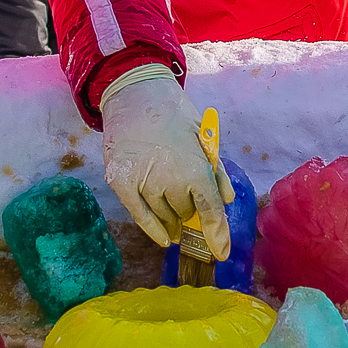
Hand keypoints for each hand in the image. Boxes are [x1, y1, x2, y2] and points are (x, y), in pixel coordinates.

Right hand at [98, 70, 232, 254]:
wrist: (135, 95)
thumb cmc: (174, 116)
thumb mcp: (204, 139)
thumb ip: (216, 172)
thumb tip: (226, 200)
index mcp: (195, 167)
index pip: (210, 210)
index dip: (217, 234)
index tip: (221, 252)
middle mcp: (170, 180)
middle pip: (186, 215)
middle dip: (191, 212)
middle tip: (189, 200)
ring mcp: (144, 183)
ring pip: (164, 217)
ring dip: (173, 220)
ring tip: (176, 215)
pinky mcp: (121, 184)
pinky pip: (140, 217)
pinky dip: (154, 230)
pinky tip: (165, 237)